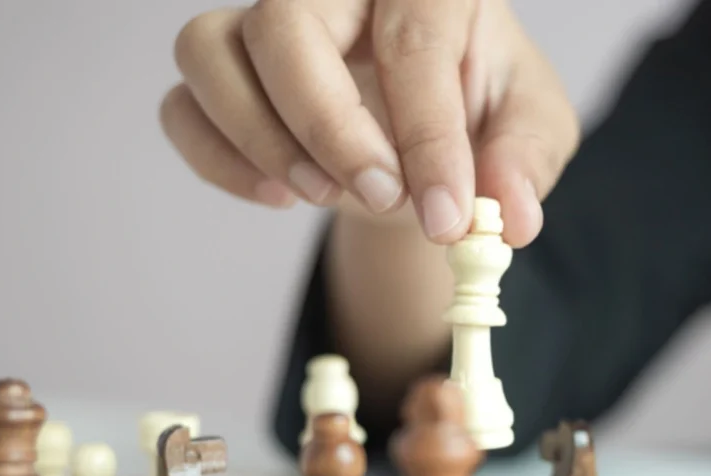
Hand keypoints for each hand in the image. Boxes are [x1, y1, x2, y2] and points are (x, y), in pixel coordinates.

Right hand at [160, 0, 578, 246]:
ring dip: (262, 140)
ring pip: (208, 50)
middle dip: (329, 126)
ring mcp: (264, 27)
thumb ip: (526, 161)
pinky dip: (220, 163)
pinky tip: (279, 195)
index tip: (449, 216)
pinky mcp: (223, 76)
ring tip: (323, 195)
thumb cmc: (477, 114)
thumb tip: (510, 217)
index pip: (414, 38)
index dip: (431, 136)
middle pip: (285, 24)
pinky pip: (181, 108)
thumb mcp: (529, 130)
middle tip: (381, 197)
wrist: (422, 139)